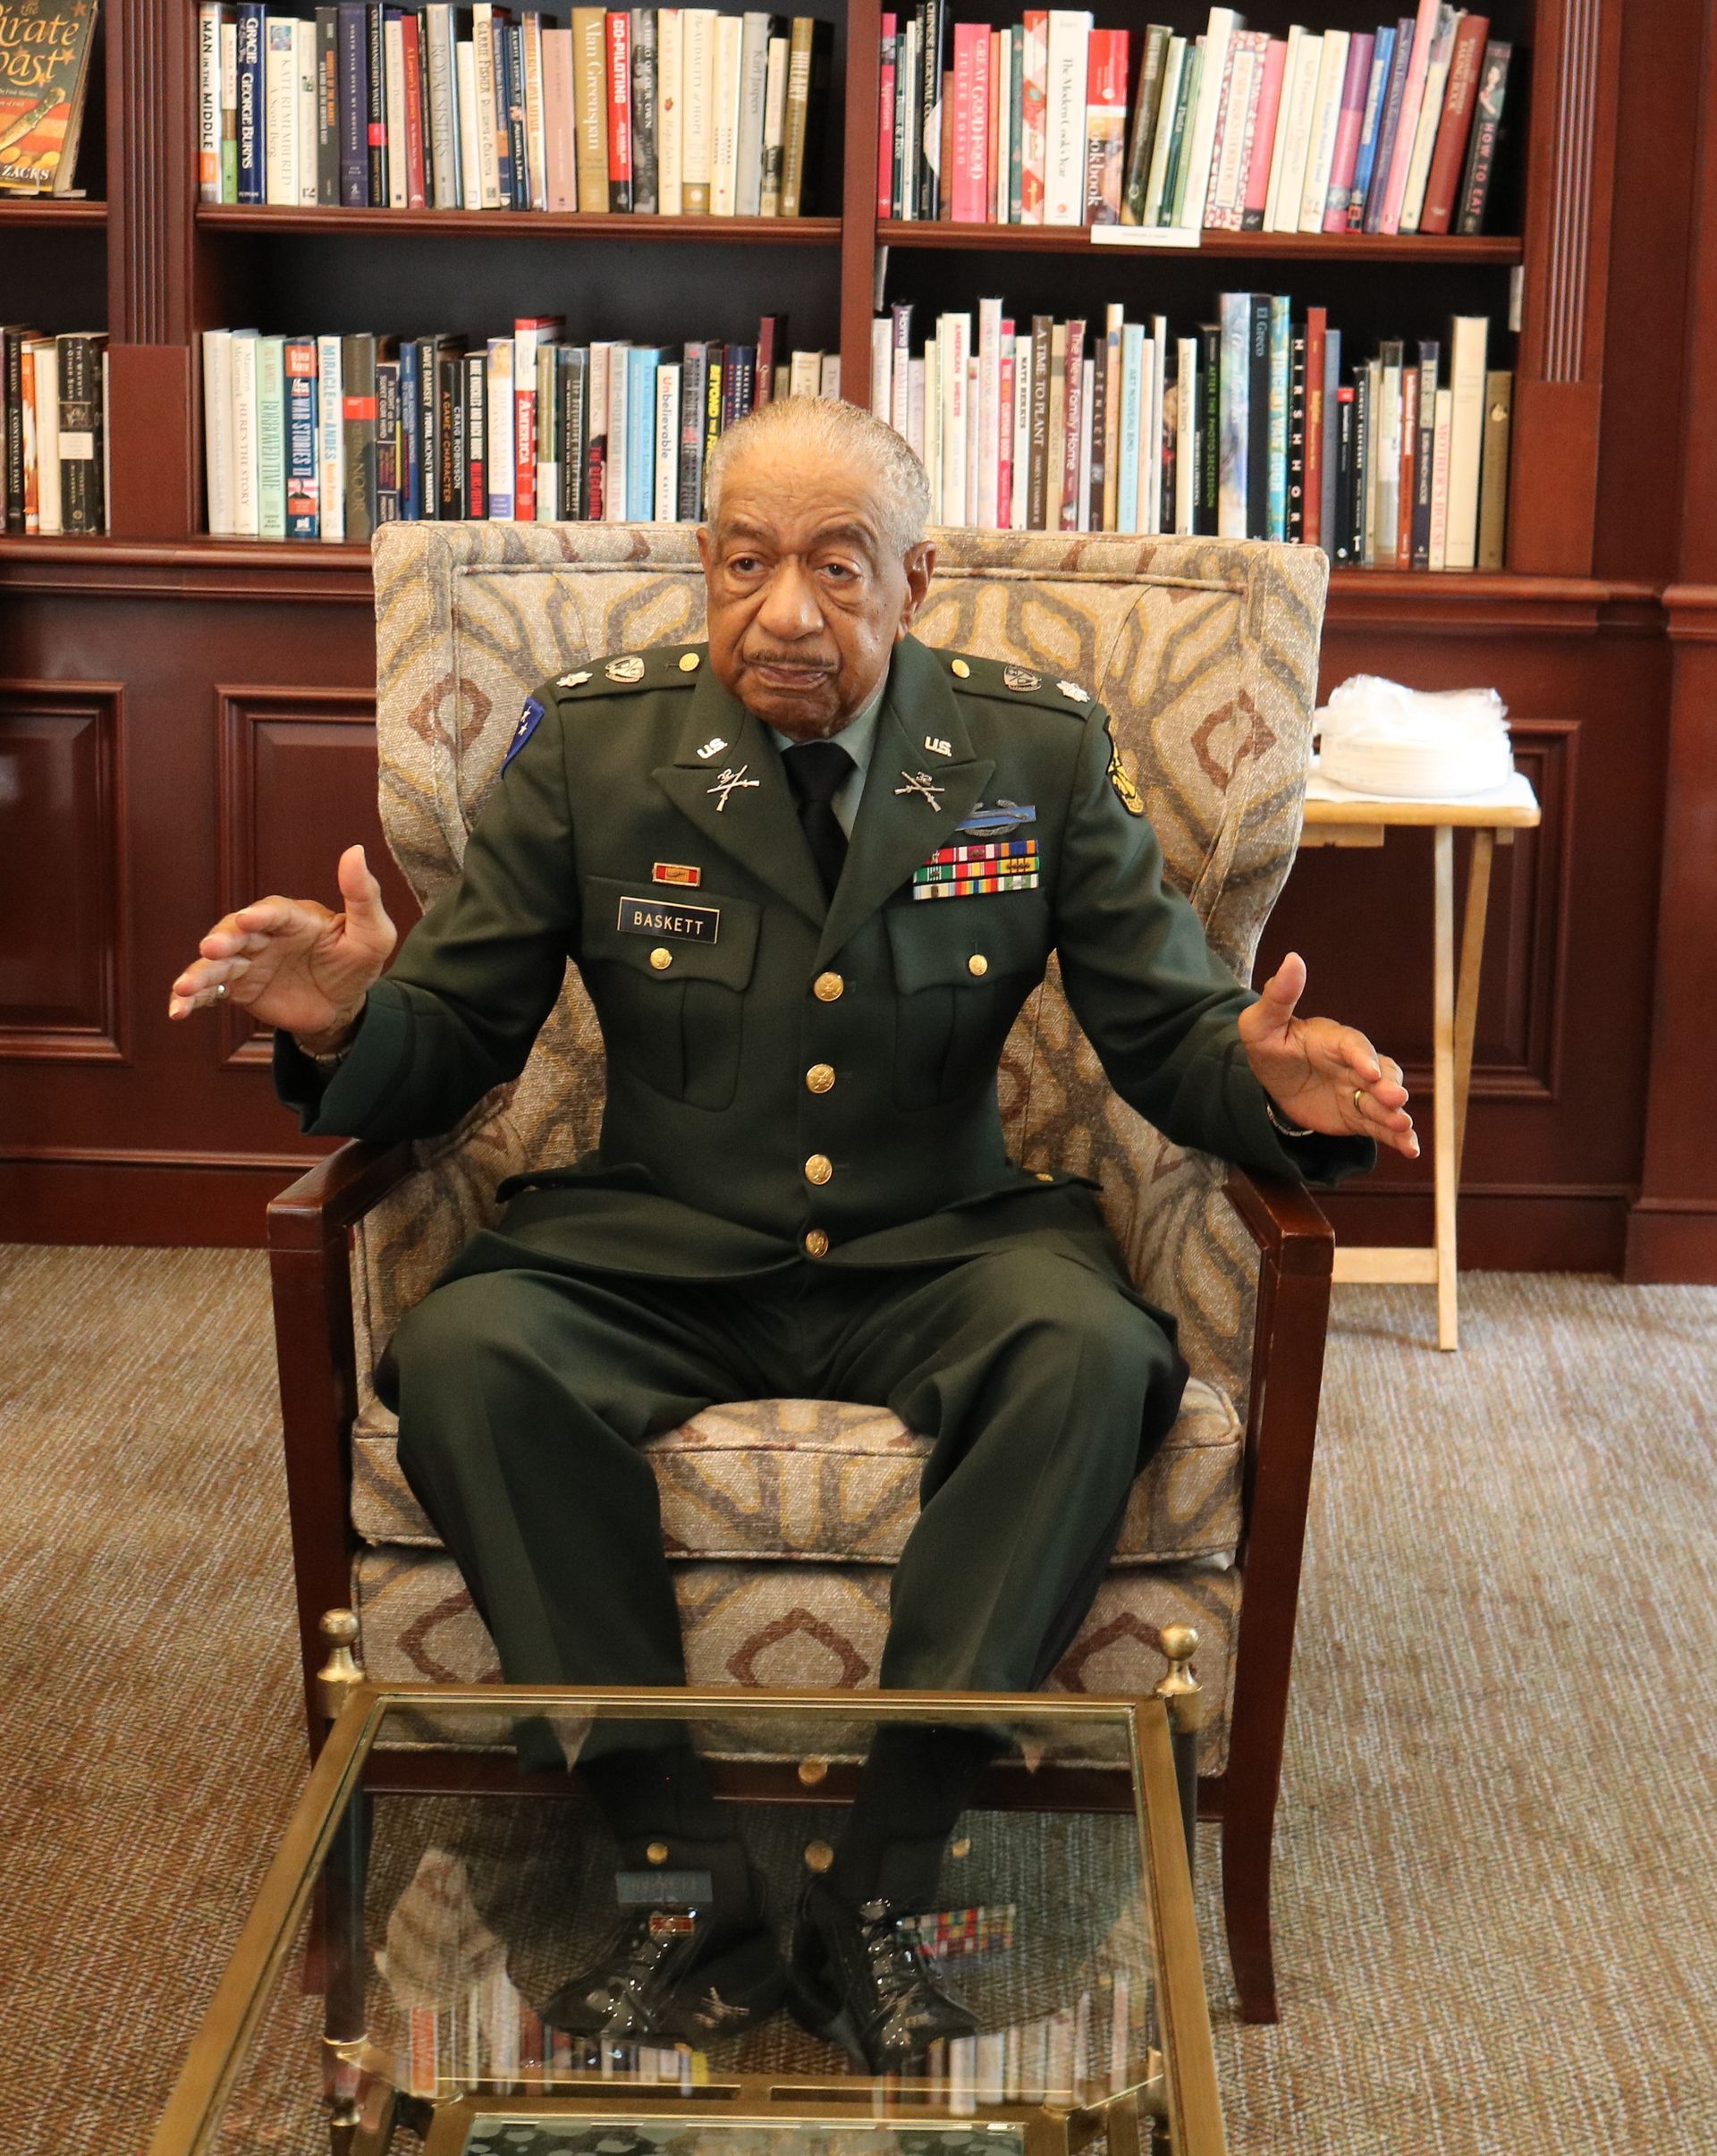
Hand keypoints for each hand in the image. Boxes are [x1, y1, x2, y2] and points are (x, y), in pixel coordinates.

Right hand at [167, 843, 396, 1049]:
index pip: (274, 912)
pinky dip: (192, 999)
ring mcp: (247, 961)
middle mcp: (264, 935)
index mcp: (293, 918)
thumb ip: (363, 896)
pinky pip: (211, 992)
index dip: (261, 915)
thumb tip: (355, 851)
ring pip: (217, 963)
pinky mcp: (237, 988)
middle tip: (212, 948)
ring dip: (199, 973)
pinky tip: (178, 1011)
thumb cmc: (357, 962)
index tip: (250, 920)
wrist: (342, 1004)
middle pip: (236, 933)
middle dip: (224, 939)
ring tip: (185, 987)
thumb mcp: (372, 934)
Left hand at [1237, 951, 1418, 1159]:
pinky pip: (1381, 1126)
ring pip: (1384, 1102)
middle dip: (1388, 1085)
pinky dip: (1399, 1137)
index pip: (1352, 1044)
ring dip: (1395, 1113)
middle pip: (1380, 1073)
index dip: (1362, 1056)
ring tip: (1403, 1126)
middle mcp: (1354, 1064)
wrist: (1273, 1082)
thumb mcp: (1261, 1024)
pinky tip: (1412, 1149)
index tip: (1368, 1070)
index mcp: (1334, 1039)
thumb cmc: (1270, 1047)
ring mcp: (1360, 1091)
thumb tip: (1293, 959)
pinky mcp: (1359, 1116)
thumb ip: (1278, 996)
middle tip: (1394, 1098)